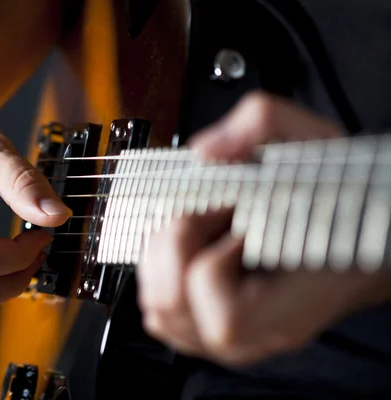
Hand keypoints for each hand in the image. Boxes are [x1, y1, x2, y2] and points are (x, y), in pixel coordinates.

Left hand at [136, 91, 390, 366]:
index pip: (207, 283)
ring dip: (164, 262)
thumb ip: (263, 124)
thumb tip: (207, 150)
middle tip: (209, 215)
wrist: (363, 241)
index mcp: (286, 303)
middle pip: (168, 302)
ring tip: (203, 233)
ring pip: (160, 314)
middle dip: (174, 244)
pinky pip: (164, 319)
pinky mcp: (216, 335)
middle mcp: (255, 335)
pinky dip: (164, 279)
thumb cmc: (343, 204)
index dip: (206, 236)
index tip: (229, 211)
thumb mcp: (316, 144)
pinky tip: (194, 253)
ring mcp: (234, 342)